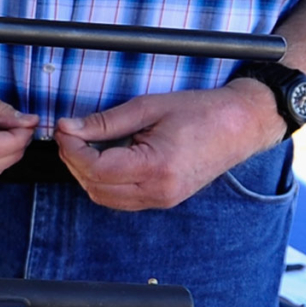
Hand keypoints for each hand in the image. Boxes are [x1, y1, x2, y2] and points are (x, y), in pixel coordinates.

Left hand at [55, 81, 281, 210]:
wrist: (241, 125)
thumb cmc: (202, 111)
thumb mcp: (149, 107)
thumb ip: (106, 121)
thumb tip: (70, 128)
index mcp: (156, 167)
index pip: (96, 169)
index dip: (72, 149)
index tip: (64, 128)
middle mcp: (158, 191)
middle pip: (95, 187)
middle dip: (74, 161)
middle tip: (69, 133)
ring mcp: (162, 200)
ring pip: (104, 197)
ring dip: (86, 173)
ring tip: (83, 144)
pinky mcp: (163, 200)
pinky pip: (121, 199)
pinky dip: (104, 182)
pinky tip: (104, 158)